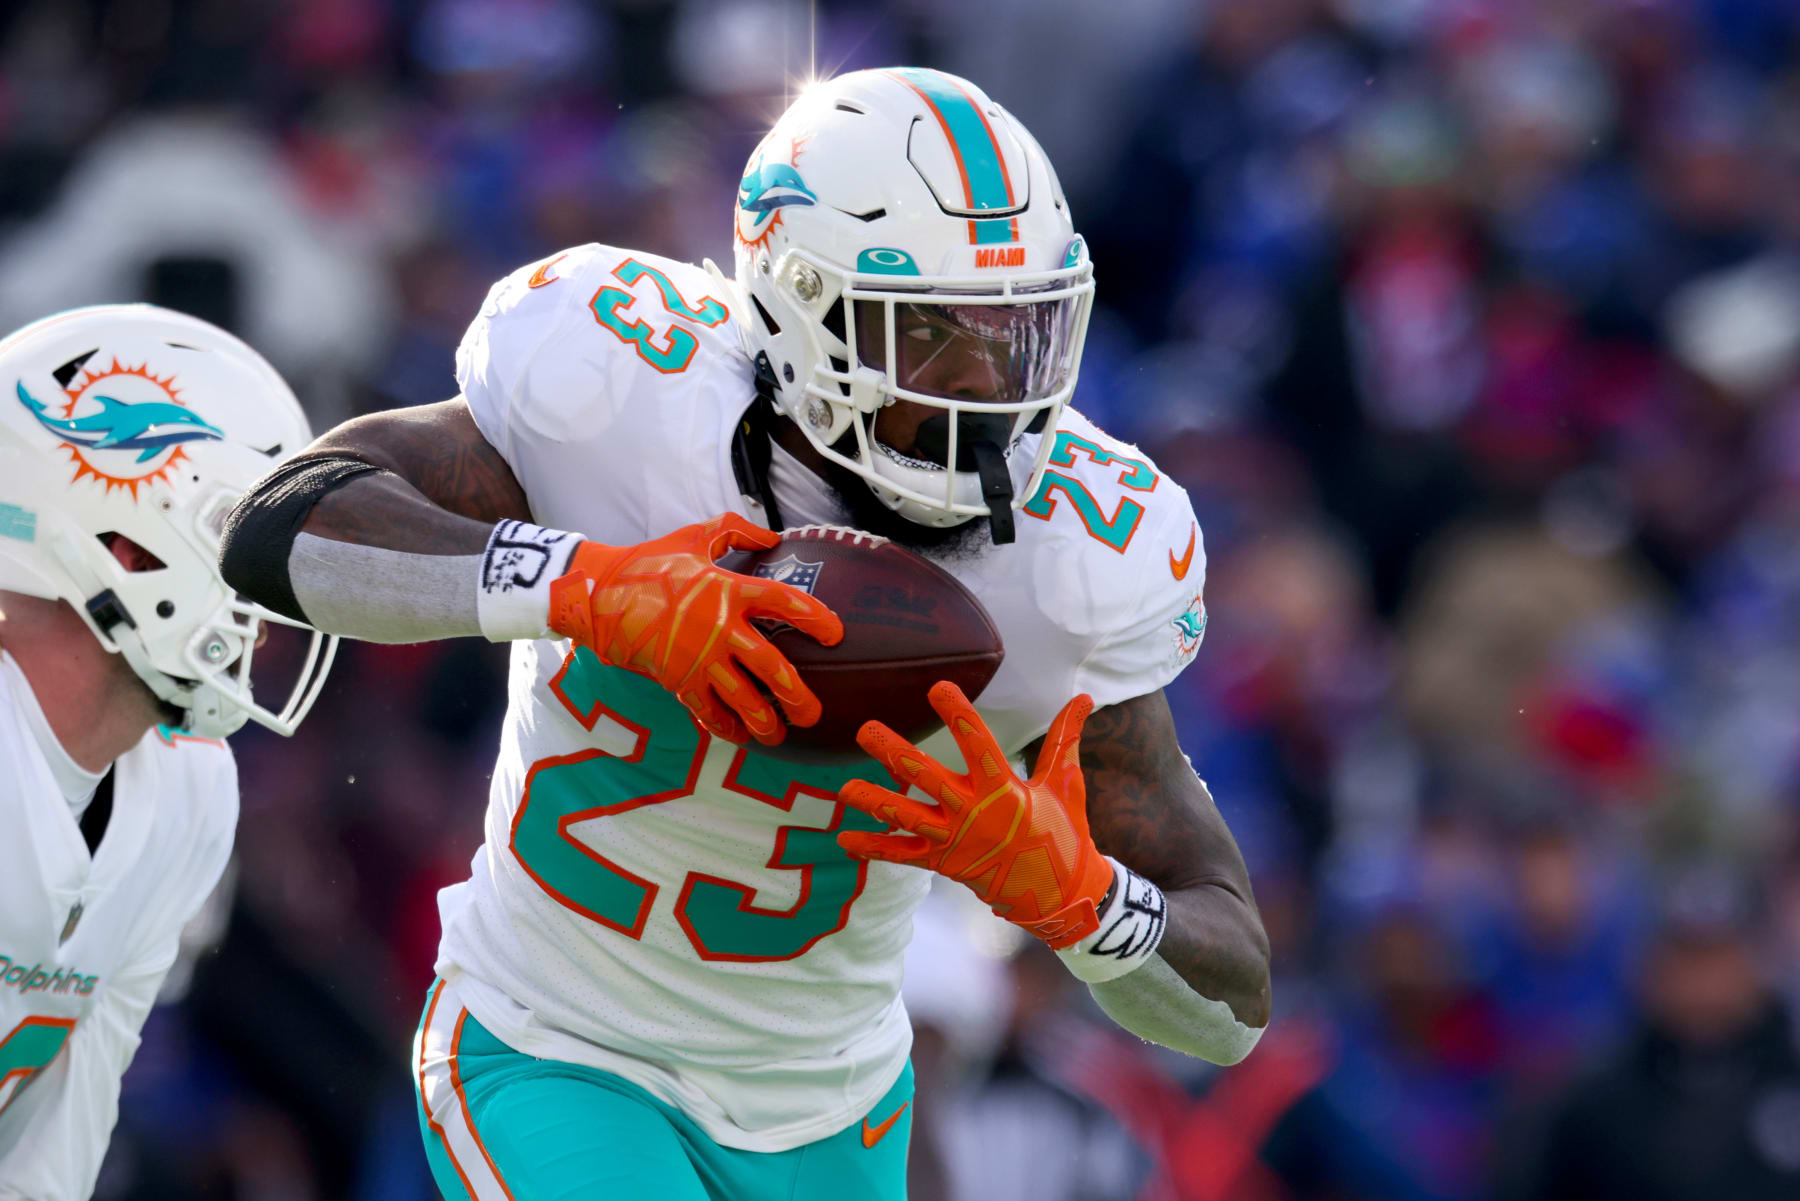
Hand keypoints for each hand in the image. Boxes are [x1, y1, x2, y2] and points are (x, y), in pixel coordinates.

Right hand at [547, 514, 842, 744]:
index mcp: (730, 590)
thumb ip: (735, 531)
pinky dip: (724, 726)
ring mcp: (699, 658)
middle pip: (772, 666)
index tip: (836, 633)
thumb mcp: (694, 537)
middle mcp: (721, 628)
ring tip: (778, 733)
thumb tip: (771, 535)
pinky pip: (707, 710)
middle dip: (796, 694)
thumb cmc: (648, 563)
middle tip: (813, 712)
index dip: (815, 618)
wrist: (600, 594)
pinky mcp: (677, 679)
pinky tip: (740, 737)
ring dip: (764, 719)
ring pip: (743, 698)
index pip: (785, 603)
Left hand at [837, 683, 1113, 948]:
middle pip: (927, 778)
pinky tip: (845, 838)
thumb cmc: (1063, 833)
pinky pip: (903, 855)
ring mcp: (954, 840)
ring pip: (907, 817)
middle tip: (866, 730)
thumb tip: (1085, 697)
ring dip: (874, 801)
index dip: (959, 716)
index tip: (938, 688)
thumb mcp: (1065, 784)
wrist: (1059, 893)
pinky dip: (875, 847)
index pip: (979, 745)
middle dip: (895, 754)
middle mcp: (973, 814)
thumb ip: (1065, 739)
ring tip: (844, 788)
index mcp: (1004, 790)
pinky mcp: (943, 863)